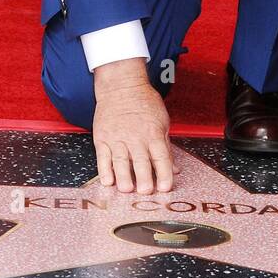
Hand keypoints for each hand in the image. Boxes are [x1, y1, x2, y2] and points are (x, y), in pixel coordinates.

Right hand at [93, 60, 172, 193]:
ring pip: (121, 161)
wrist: (121, 86)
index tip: (165, 187)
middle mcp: (135, 137)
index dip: (164, 173)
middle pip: (141, 161)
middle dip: (144, 178)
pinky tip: (108, 181)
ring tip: (126, 189)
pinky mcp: (102, 138)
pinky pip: (103, 156)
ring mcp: (117, 137)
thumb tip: (174, 169)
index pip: (161, 156)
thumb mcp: (162, 121)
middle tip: (145, 192)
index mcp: (153, 133)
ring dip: (124, 177)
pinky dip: (105, 170)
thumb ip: (166, 147)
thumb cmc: (144, 102)